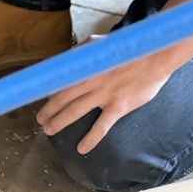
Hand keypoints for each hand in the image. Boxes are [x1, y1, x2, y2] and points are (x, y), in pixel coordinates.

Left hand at [35, 35, 172, 153]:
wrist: (153, 58)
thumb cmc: (127, 49)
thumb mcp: (100, 42)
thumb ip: (82, 50)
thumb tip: (68, 57)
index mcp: (85, 65)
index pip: (59, 79)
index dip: (46, 90)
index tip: (38, 97)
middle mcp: (90, 81)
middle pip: (62, 98)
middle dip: (48, 110)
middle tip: (40, 119)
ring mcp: (103, 95)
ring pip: (75, 112)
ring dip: (60, 122)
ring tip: (49, 131)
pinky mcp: (117, 107)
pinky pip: (101, 127)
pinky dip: (90, 139)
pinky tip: (82, 149)